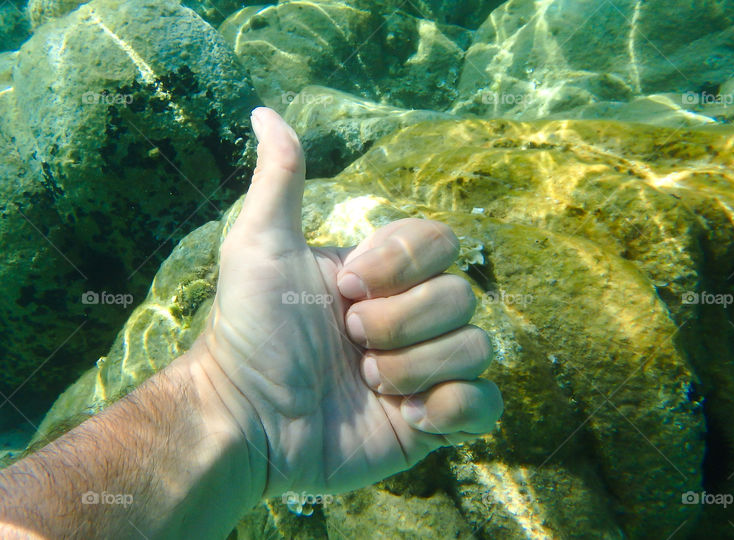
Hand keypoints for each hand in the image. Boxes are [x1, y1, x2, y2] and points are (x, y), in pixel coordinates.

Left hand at [197, 107, 502, 496]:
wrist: (247, 421)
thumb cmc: (249, 331)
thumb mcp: (258, 244)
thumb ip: (280, 177)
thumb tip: (264, 111)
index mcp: (381, 275)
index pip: (441, 242)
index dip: (404, 263)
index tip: (345, 287)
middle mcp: (408, 317)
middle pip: (461, 296)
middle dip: (400, 321)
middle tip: (348, 341)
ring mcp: (424, 370)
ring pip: (477, 348)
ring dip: (416, 366)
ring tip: (367, 383)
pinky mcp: (432, 422)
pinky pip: (486, 404)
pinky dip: (453, 408)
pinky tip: (407, 417)